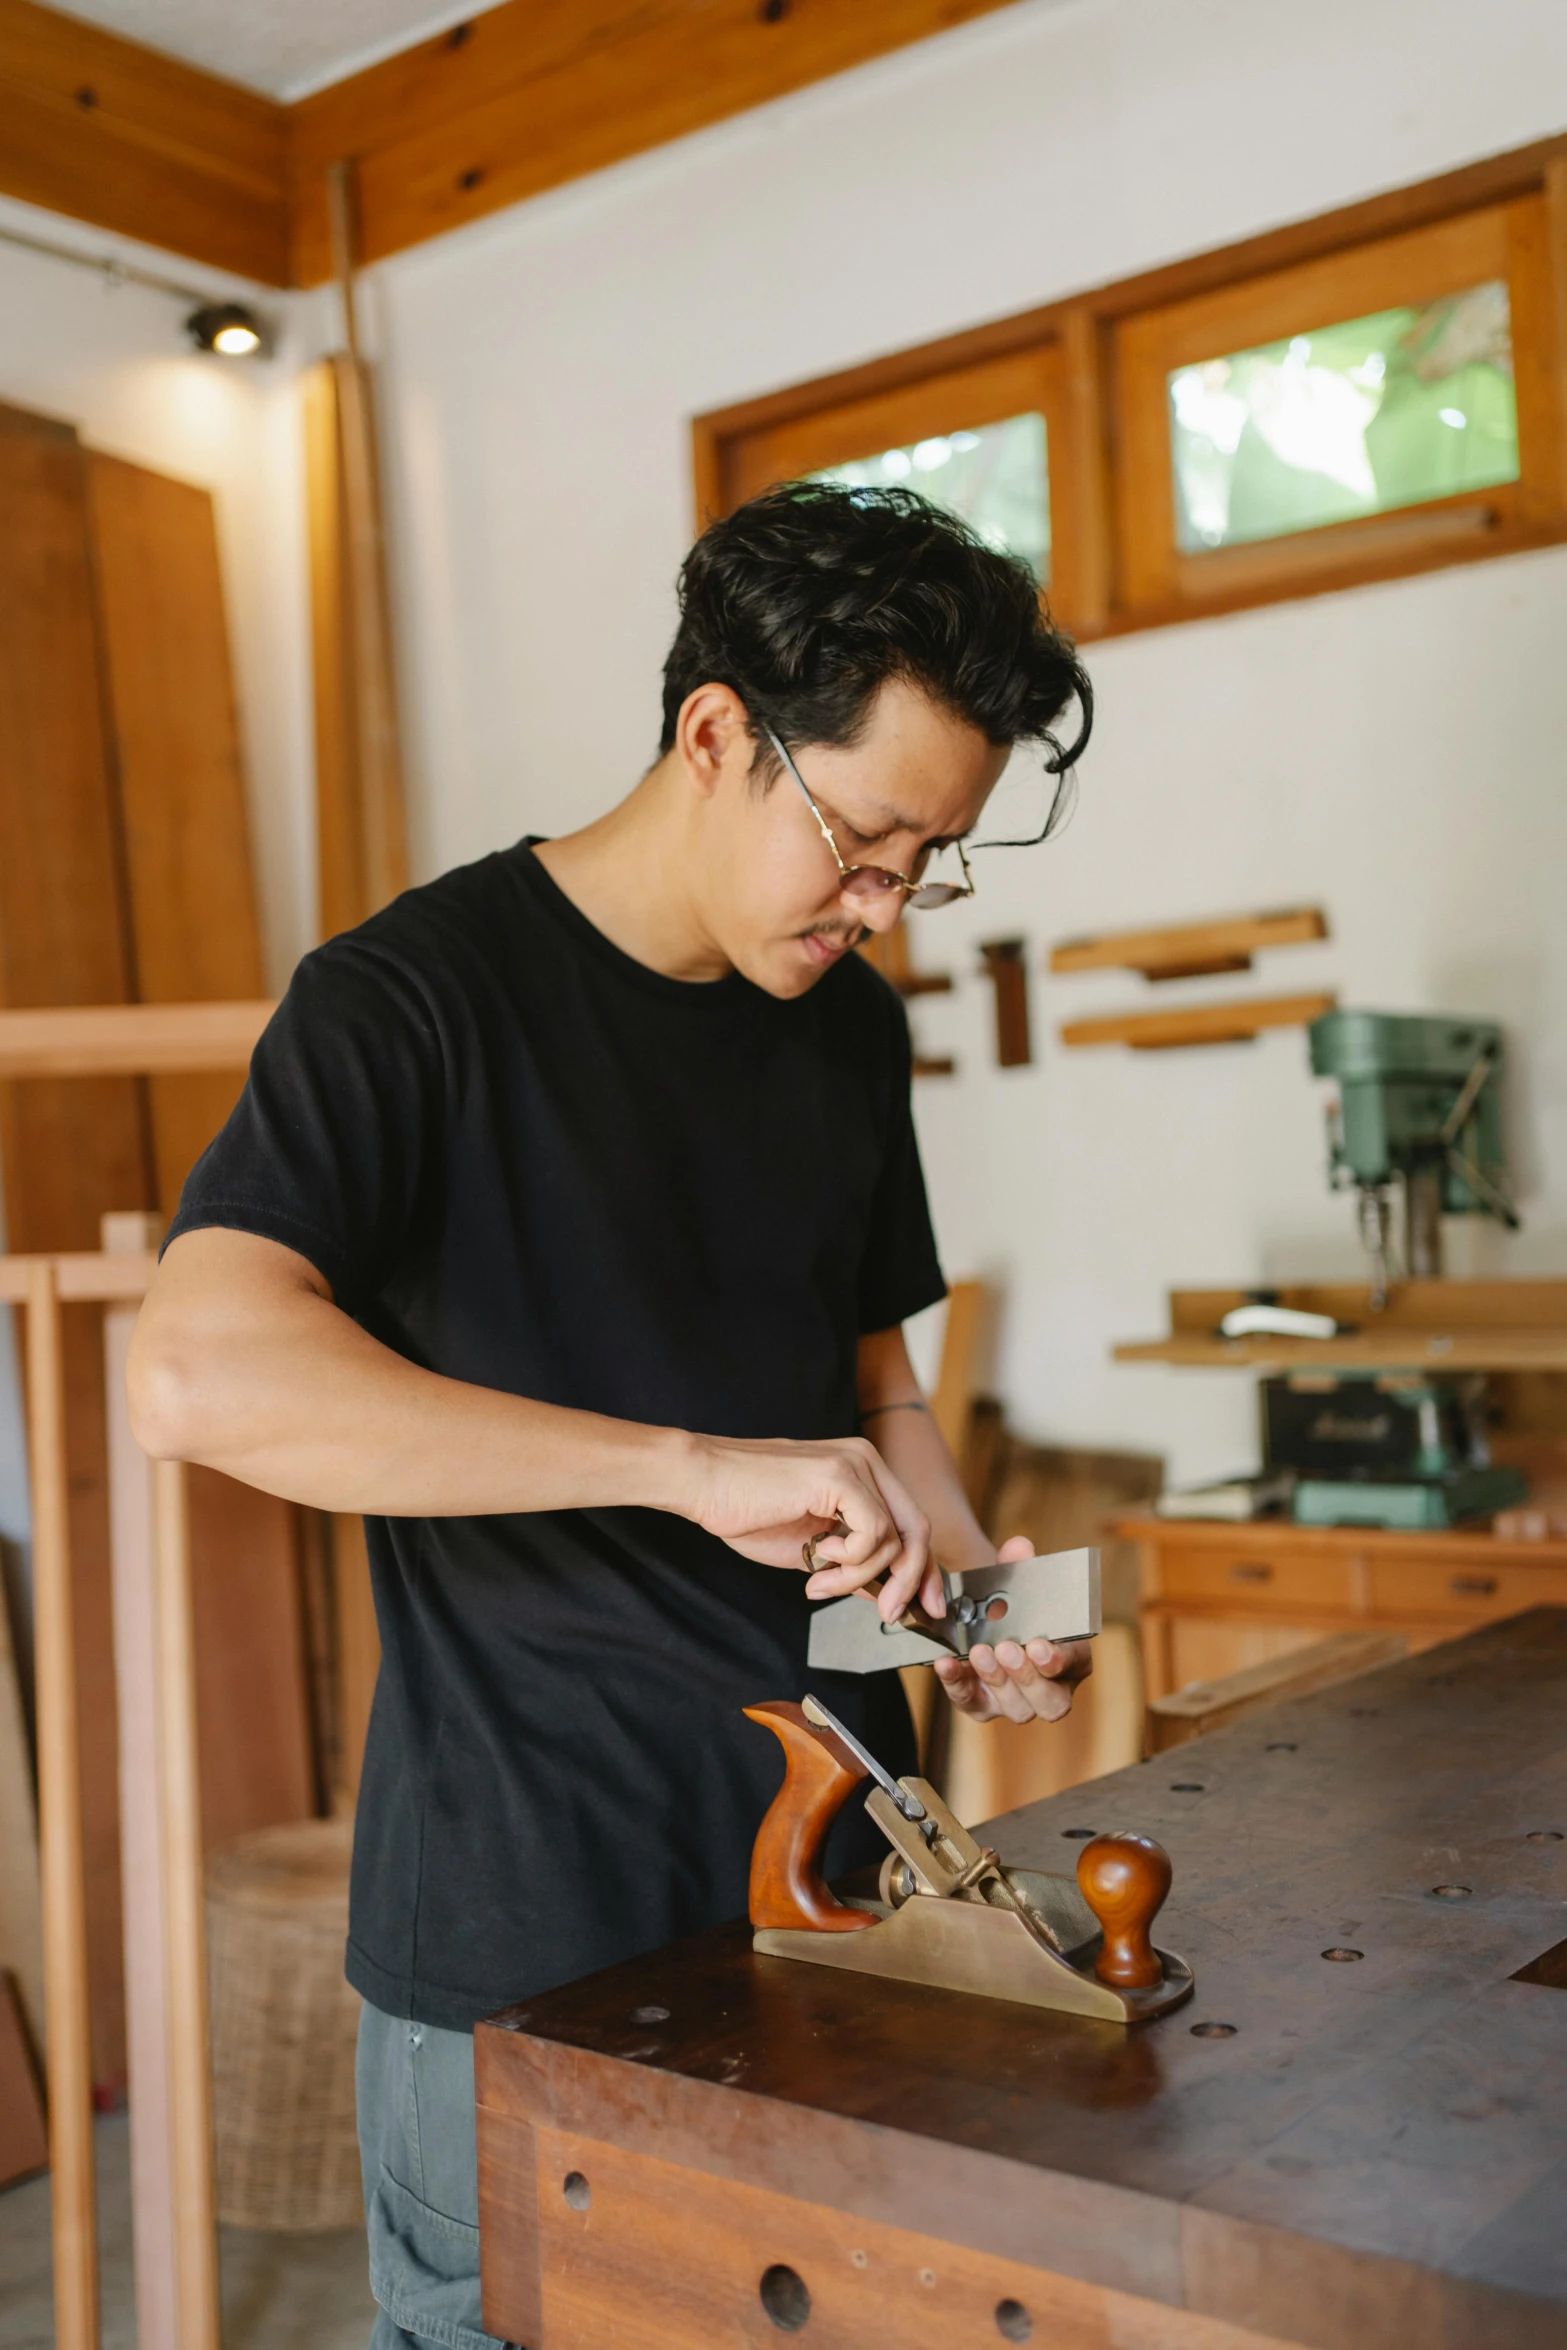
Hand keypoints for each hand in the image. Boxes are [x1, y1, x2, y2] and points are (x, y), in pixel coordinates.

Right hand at [683, 1431, 940, 1620]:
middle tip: (890, 1613)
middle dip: (910, 1581)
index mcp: (861, 1473)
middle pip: (917, 1529)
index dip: (923, 1569)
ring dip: (857, 1576)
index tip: (923, 1608)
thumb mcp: (810, 1548)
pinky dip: (851, 1560)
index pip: (911, 1524)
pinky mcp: (841, 1475)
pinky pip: (874, 1534)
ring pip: (893, 1540)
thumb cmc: (746, 1511)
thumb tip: (884, 1593)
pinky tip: (817, 1557)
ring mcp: (856, 1464)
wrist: (703, 1484)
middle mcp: (866, 1461)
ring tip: (818, 1582)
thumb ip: (851, 1563)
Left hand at [933, 1536, 1093, 1724]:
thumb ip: (1018, 1565)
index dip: (1059, 1660)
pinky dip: (957, 1683)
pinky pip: (970, 1701)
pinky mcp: (982, 1705)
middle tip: (1006, 1649)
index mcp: (1072, 1657)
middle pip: (1050, 1701)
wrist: (980, 1617)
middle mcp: (1050, 1688)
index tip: (1039, 1645)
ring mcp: (1016, 1702)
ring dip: (996, 1679)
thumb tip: (1018, 1547)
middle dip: (1027, 1676)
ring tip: (978, 1651)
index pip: (1073, 1664)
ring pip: (1017, 1708)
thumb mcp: (1016, 1581)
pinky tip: (945, 1663)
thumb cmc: (1012, 1605)